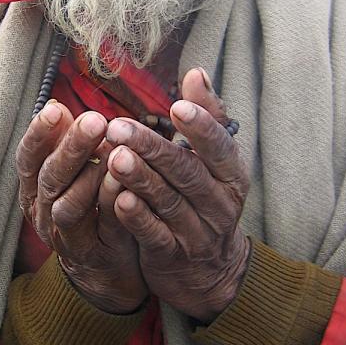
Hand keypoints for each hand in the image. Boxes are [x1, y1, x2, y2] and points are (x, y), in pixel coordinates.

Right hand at [15, 102, 147, 313]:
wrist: (105, 272)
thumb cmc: (90, 208)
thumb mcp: (71, 175)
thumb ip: (64, 146)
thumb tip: (58, 108)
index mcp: (33, 189)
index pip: (27, 158)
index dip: (38, 135)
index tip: (56, 110)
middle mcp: (43, 213)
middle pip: (50, 179)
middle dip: (71, 148)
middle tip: (95, 121)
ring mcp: (67, 237)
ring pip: (69, 207)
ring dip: (89, 178)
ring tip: (112, 152)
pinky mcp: (96, 256)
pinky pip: (104, 230)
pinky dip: (114, 206)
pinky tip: (128, 185)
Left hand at [104, 68, 249, 322]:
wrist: (210, 271)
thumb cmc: (205, 199)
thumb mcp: (214, 162)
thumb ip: (206, 117)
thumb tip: (196, 73)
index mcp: (231, 174)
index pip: (220, 147)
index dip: (201, 127)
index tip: (177, 106)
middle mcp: (220, 203)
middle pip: (187, 172)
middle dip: (153, 148)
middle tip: (118, 126)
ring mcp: (198, 232)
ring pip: (169, 202)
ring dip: (141, 179)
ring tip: (114, 157)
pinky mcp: (173, 256)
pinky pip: (155, 235)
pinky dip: (137, 218)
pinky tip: (117, 200)